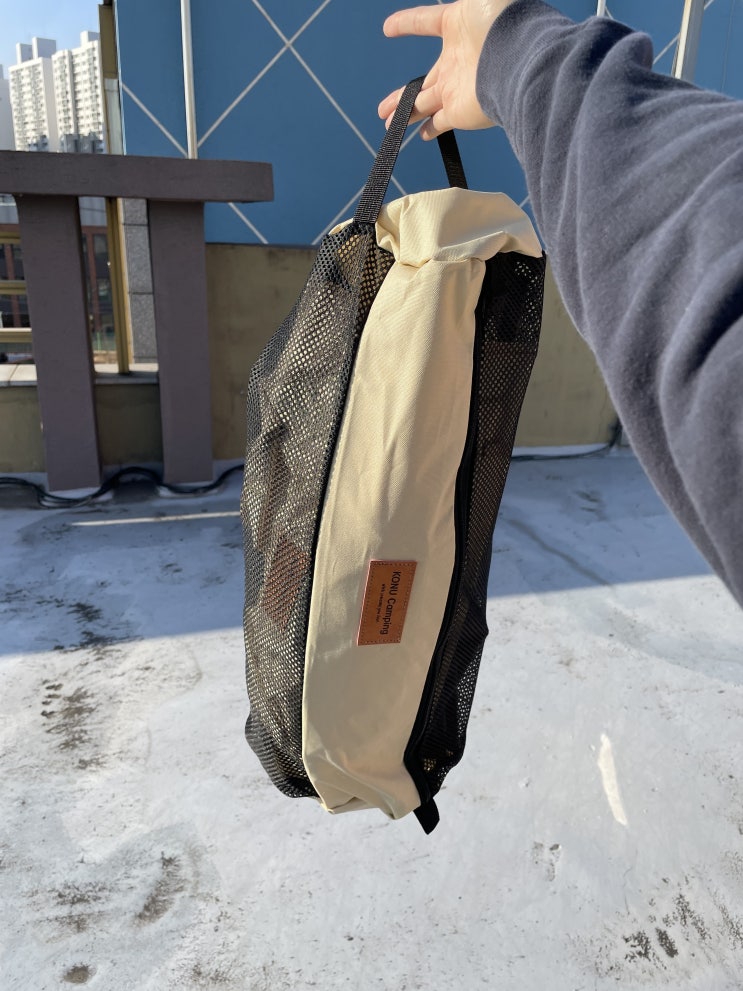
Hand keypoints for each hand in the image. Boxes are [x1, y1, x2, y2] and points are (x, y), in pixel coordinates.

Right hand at [378, 1, 515, 138]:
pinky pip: (440, 122)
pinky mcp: (460, 112)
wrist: (521, 58)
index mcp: (458, 28)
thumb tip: (462, 1)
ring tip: (388, 124)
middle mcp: (456, 61)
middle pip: (423, 81)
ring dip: (406, 114)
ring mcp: (456, 88)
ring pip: (423, 104)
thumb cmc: (502, 21)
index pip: (427, 22)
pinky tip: (422, 134)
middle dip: (401, 96)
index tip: (388, 28)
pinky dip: (431, 129)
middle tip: (383, 108)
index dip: (408, 23)